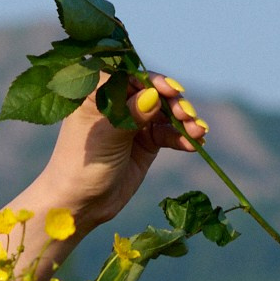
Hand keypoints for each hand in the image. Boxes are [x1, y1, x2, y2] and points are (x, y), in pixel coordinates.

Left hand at [1, 77, 206, 273]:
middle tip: (187, 116)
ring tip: (198, 132)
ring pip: (165, 112)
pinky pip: (168, 134)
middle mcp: (117, 103)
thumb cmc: (82, 166)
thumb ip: (130, 115)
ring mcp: (134, 121)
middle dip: (173, 103)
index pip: (130, 76)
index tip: (171, 91)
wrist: (81, 204)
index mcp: (97, 94)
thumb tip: (153, 95)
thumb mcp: (105, 138)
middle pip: (153, 92)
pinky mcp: (146, 141)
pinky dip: (182, 137)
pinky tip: (194, 144)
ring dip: (183, 120)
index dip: (153, 81)